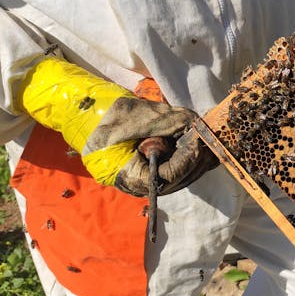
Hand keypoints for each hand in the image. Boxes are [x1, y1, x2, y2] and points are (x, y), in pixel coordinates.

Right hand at [17, 58, 215, 194]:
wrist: (82, 113)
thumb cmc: (103, 115)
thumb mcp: (137, 115)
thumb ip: (168, 121)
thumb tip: (197, 124)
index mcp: (130, 176)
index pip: (169, 176)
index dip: (188, 158)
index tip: (199, 140)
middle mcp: (139, 183)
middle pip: (179, 178)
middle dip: (196, 159)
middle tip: (211, 139)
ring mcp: (144, 176)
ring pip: (179, 174)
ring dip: (195, 157)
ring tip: (209, 140)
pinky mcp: (149, 166)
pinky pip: (174, 164)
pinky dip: (188, 153)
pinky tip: (200, 140)